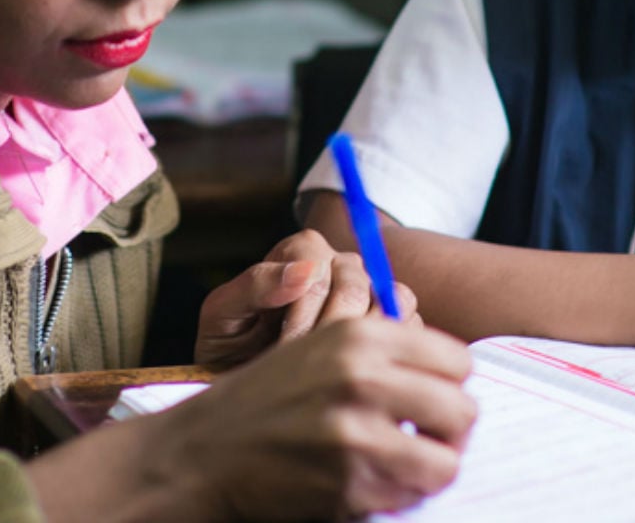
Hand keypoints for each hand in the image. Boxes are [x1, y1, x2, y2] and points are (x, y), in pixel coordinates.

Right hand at [147, 318, 476, 519]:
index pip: (457, 360)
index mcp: (360, 334)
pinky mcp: (347, 483)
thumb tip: (454, 377)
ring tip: (404, 467)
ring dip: (430, 470)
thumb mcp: (320, 348)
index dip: (450, 385)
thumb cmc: (266, 399)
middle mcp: (362, 376)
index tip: (432, 400)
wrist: (202, 451)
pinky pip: (409, 497)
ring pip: (445, 463)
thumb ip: (385, 353)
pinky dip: (399, 497)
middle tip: (428, 442)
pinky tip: (371, 484)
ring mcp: (355, 433)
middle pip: (462, 411)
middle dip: (450, 434)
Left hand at [194, 228, 419, 367]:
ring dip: (362, 342)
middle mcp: (340, 263)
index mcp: (302, 252)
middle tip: (308, 369)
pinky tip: (360, 377)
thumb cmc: (231, 345)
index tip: (285, 348)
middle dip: (329, 332)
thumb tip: (304, 273)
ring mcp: (372, 290)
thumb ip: (255, 286)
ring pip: (391, 300)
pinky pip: (411, 325)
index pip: (317, 264)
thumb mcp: (223, 317)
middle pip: (355, 284)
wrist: (248, 383)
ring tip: (333, 374)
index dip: (304, 310)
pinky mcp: (393, 321)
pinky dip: (392, 350)